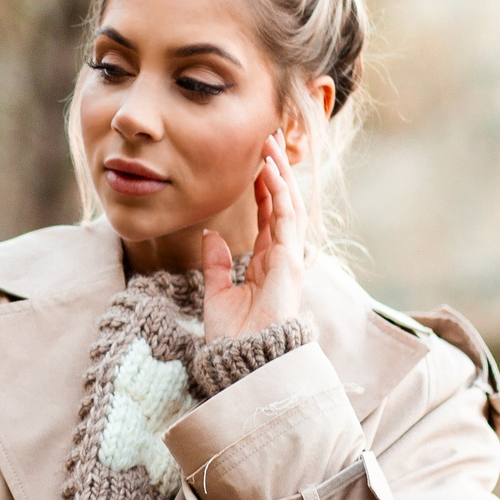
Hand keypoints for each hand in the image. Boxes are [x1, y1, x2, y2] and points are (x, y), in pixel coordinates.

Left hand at [200, 135, 308, 339]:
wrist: (241, 360)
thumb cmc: (232, 336)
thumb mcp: (217, 293)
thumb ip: (217, 263)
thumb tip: (209, 235)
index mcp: (267, 262)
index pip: (268, 215)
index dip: (263, 187)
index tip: (255, 161)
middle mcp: (282, 256)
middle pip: (283, 204)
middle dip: (277, 171)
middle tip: (269, 139)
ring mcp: (290, 258)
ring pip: (289, 204)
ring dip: (280, 173)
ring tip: (271, 143)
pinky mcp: (290, 261)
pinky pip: (286, 218)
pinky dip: (279, 192)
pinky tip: (271, 169)